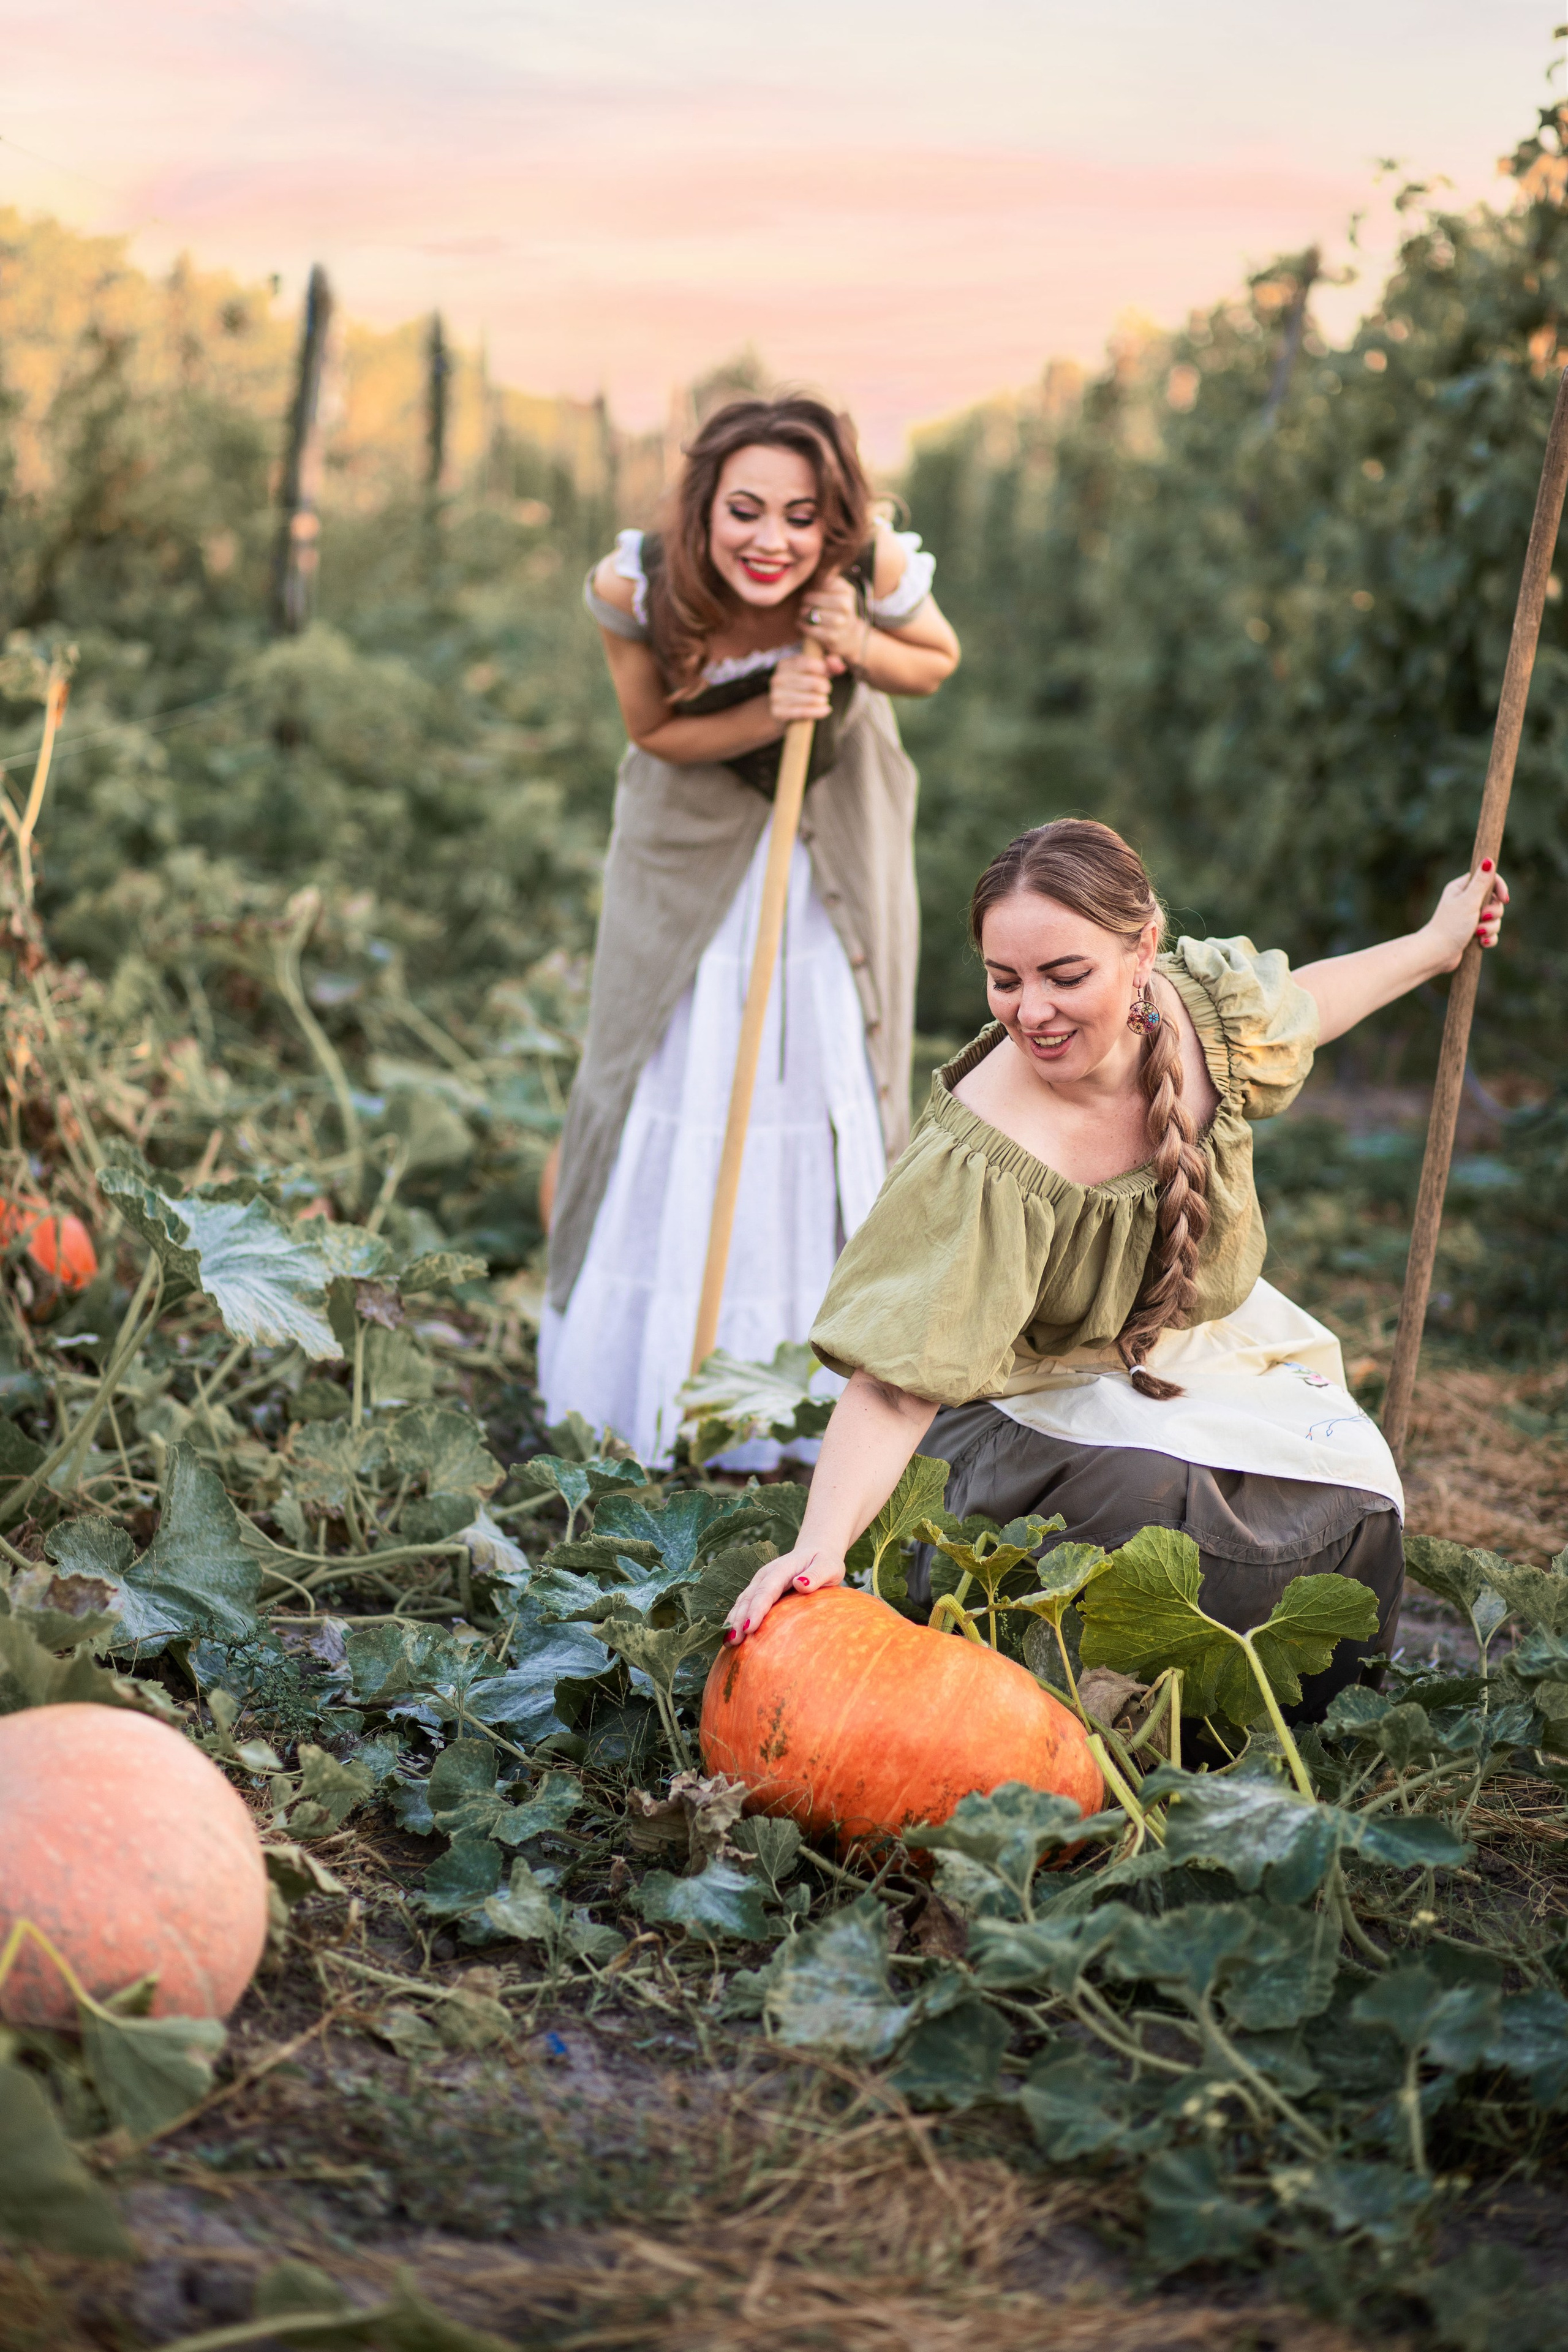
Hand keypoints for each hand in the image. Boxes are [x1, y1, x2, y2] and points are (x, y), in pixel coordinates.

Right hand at [723, 1544, 846, 1642]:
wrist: (815, 1553)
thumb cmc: (824, 1563)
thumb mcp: (828, 1567)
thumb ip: (816, 1575)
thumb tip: (801, 1584)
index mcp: (782, 1569)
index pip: (766, 1590)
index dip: (756, 1609)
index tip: (749, 1628)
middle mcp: (766, 1575)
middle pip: (749, 1597)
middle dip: (739, 1618)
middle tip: (734, 1641)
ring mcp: (759, 1583)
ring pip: (743, 1602)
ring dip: (734, 1620)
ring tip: (728, 1642)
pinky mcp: (758, 1592)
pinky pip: (744, 1605)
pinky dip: (736, 1619)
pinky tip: (731, 1636)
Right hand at [769, 644, 832, 725]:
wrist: (783, 710)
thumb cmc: (801, 687)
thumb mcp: (813, 672)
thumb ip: (829, 665)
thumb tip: (840, 667)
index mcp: (784, 665)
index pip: (807, 663)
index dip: (822, 668)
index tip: (828, 674)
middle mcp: (777, 679)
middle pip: (811, 682)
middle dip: (824, 686)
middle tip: (827, 689)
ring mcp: (776, 696)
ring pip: (809, 698)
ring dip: (821, 700)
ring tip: (824, 700)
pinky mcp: (778, 712)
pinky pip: (803, 712)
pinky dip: (818, 712)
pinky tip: (826, 710)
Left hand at [799, 574, 863, 669]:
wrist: (849, 635)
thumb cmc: (837, 609)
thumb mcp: (837, 592)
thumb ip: (825, 580)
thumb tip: (810, 568)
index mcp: (847, 591)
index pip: (824, 582)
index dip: (814, 585)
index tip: (812, 588)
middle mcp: (846, 605)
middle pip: (816, 598)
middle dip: (807, 599)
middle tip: (804, 601)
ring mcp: (840, 622)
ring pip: (813, 614)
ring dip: (804, 613)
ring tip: (803, 612)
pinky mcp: (832, 637)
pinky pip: (812, 629)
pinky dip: (803, 625)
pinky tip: (801, 623)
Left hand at [1424, 861, 1509, 970]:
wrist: (1437, 954)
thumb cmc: (1451, 926)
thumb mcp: (1468, 901)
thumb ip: (1481, 882)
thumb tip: (1489, 859)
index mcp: (1462, 888)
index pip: (1488, 879)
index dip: (1499, 888)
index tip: (1504, 899)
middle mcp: (1466, 901)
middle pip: (1495, 901)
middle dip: (1494, 913)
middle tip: (1482, 919)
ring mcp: (1470, 918)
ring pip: (1495, 919)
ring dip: (1490, 928)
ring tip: (1477, 934)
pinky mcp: (1473, 933)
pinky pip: (1491, 933)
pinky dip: (1489, 939)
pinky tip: (1481, 943)